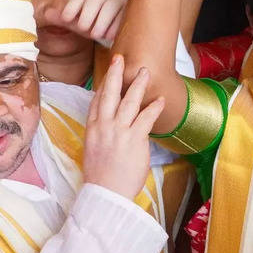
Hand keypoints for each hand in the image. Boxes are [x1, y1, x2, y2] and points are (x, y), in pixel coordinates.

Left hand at [48, 0, 127, 42]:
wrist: (117, 26)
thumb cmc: (95, 23)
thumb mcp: (79, 22)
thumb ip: (65, 19)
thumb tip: (46, 13)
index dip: (71, 6)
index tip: (66, 18)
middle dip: (87, 15)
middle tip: (84, 29)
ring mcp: (118, 1)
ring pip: (110, 6)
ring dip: (101, 21)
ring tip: (96, 34)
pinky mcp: (130, 10)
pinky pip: (123, 15)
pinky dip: (115, 26)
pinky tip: (110, 35)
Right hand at [81, 55, 165, 197]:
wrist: (105, 194)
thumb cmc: (102, 178)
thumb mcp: (94, 153)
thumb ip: (101, 137)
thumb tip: (110, 130)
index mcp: (92, 130)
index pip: (95, 102)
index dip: (102, 87)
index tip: (107, 75)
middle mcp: (103, 127)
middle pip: (108, 94)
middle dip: (113, 74)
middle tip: (118, 58)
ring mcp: (118, 131)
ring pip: (128, 101)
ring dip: (137, 84)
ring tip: (145, 71)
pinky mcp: (134, 139)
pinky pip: (146, 117)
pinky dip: (154, 107)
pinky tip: (161, 99)